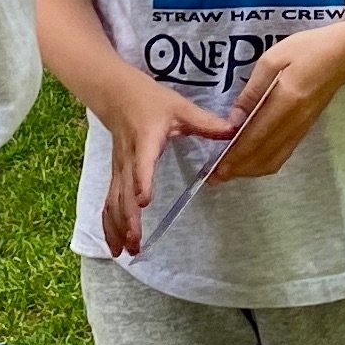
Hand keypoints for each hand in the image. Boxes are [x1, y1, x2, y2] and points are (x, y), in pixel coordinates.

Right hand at [93, 69, 238, 257]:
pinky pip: (108, 202)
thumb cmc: (150, 100)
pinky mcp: (115, 175)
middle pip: (123, 192)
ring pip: (113, 202)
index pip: (142, 164)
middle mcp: (129, 159)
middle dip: (128, 219)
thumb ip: (206, 122)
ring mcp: (119, 169)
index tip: (143, 201)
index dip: (141, 181)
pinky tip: (114, 245)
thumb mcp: (180, 107)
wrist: (116, 93)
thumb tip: (236, 128)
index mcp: (146, 141)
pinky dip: (109, 224)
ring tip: (125, 251)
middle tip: (136, 242)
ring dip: (117, 227)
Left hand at [216, 27, 344, 180]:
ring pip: (275, 159)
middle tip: (216, 177)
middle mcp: (295, 121)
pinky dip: (264, 162)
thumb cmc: (306, 49)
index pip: (256, 136)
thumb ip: (252, 90)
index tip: (217, 168)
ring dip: (251, 169)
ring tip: (229, 171)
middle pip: (264, 155)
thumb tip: (235, 120)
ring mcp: (302, 127)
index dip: (236, 155)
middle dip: (239, 169)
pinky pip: (283, 153)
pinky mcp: (305, 128)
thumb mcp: (272, 59)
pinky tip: (251, 160)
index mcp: (286, 101)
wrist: (343, 55)